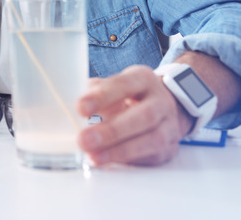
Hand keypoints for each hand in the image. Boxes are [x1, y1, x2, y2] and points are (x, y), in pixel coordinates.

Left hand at [76, 65, 194, 165]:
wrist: (165, 106)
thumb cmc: (130, 95)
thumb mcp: (114, 85)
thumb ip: (95, 93)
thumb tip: (70, 106)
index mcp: (143, 79)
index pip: (124, 85)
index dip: (102, 97)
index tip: (80, 108)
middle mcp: (161, 101)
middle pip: (143, 116)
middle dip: (112, 130)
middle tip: (84, 140)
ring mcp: (169, 126)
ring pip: (151, 140)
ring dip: (120, 151)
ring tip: (94, 157)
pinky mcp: (169, 148)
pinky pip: (152, 157)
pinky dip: (129, 161)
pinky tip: (109, 162)